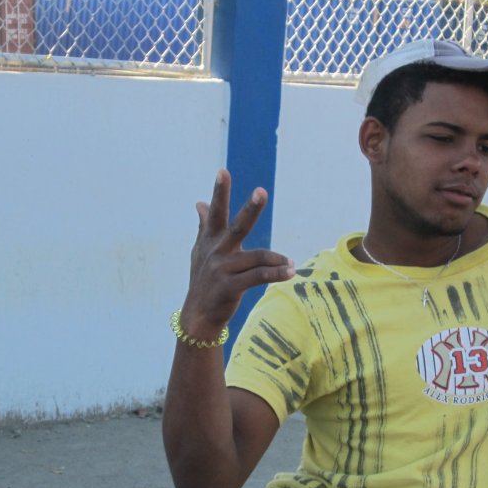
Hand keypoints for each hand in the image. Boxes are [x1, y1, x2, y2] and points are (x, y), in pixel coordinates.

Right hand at [180, 169, 294, 337]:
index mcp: (211, 240)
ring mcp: (223, 269)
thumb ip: (203, 226)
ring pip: (256, 257)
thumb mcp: (199, 251)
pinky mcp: (231, 287)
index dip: (219, 192)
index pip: (216, 212)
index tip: (223, 171)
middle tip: (261, 191)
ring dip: (276, 260)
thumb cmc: (202, 279)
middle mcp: (217, 251)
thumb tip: (199, 202)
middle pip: (237, 226)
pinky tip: (291, 272)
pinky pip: (258, 277)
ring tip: (291, 262)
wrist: (197, 315)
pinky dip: (276, 274)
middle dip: (250, 209)